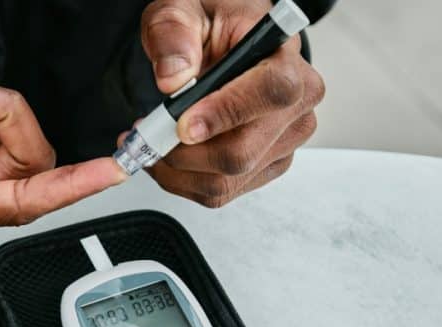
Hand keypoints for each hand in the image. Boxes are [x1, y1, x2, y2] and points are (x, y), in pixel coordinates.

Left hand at [128, 0, 325, 206]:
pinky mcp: (264, 167)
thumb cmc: (214, 23)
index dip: (225, 114)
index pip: (271, 93)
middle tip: (145, 134)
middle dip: (182, 153)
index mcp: (286, 60)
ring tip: (149, 143)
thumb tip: (173, 77)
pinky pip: (219, 192)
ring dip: (175, 171)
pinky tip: (166, 156)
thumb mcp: (183, 9)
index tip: (182, 124)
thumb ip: (173, 34)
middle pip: (242, 153)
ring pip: (225, 181)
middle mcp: (296, 106)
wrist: (226, 41)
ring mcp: (283, 142)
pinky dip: (182, 181)